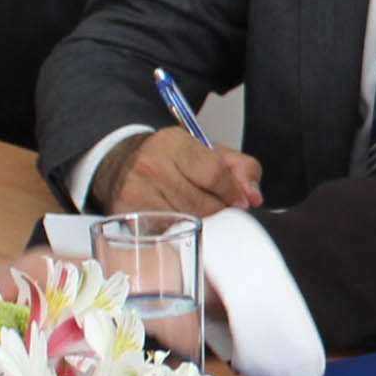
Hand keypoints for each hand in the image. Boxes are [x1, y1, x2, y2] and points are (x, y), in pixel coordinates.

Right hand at [94, 126, 263, 216]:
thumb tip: (253, 196)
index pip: (216, 174)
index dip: (233, 191)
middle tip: (215, 205)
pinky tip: (178, 219)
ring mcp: (136, 192)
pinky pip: (168, 233)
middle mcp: (151, 165)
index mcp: (173, 142)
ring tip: (194, 209)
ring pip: (188, 221)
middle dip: (218, 209)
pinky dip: (179, 230)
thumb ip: (241, 168)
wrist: (121, 163)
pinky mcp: (127, 216)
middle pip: (204, 203)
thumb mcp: (207, 152)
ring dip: (200, 221)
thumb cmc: (169, 159)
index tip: (238, 199)